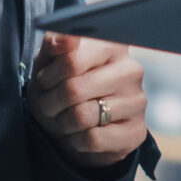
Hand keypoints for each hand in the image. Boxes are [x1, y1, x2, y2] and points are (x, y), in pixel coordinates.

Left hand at [25, 34, 149, 168]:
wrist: (75, 127)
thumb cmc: (61, 89)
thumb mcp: (49, 63)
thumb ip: (54, 45)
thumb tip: (67, 39)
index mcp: (111, 46)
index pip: (70, 60)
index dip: (47, 76)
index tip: (44, 82)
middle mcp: (130, 71)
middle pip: (74, 90)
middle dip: (50, 103)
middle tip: (49, 106)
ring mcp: (137, 101)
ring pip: (82, 116)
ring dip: (62, 123)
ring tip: (63, 120)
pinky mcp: (136, 132)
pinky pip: (93, 139)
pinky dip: (76, 141)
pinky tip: (79, 135)